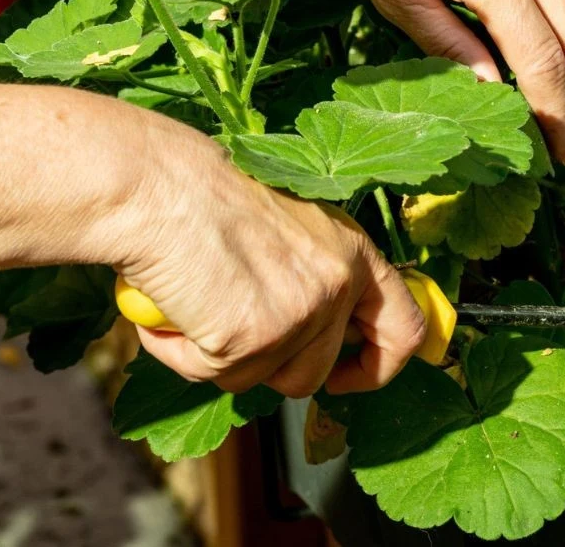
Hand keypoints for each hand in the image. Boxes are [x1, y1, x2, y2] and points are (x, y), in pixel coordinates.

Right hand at [104, 113, 425, 396]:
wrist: (160, 184)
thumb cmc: (207, 194)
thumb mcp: (287, 229)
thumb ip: (309, 276)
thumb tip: (306, 332)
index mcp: (353, 251)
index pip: (404, 328)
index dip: (380, 365)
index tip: (346, 375)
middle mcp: (337, 283)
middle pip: (315, 372)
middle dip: (269, 367)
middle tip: (233, 342)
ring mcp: (299, 314)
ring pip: (261, 380)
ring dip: (223, 359)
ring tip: (193, 303)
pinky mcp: (253, 339)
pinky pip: (211, 374)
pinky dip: (182, 352)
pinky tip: (169, 309)